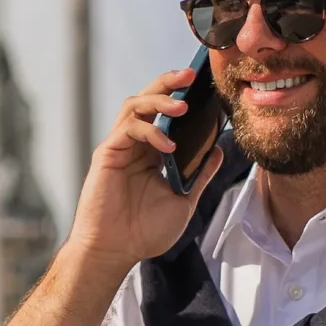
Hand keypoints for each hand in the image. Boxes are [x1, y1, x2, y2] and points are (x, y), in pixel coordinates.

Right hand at [66, 70, 225, 277]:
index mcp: (152, 152)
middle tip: (190, 74)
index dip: (181, 96)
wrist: (116, 251)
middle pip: (148, 100)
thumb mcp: (184, 201)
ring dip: (159, 100)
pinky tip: (168, 146)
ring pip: (135, 106)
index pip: (166, 114)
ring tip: (182, 106)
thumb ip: (200, 174)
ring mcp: (120, 147)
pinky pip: (128, 129)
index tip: (204, 86)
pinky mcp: (107, 153)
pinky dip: (150, 131)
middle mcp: (135, 144)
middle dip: (168, 83)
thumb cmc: (144, 231)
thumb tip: (218, 148)